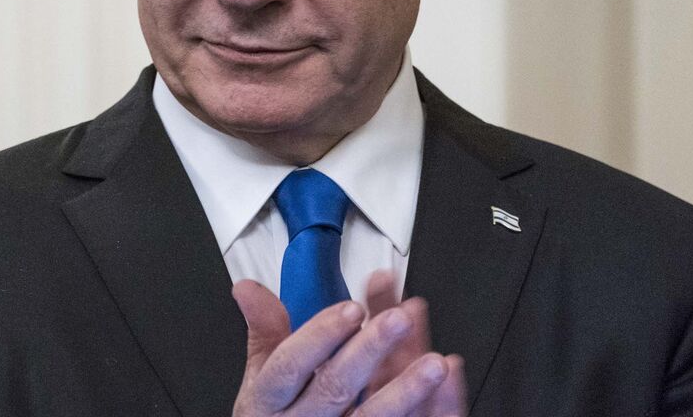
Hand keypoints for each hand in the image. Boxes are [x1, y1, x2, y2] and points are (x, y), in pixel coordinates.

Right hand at [231, 279, 460, 415]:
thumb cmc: (273, 416)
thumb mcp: (259, 377)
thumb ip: (264, 332)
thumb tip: (247, 288)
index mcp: (270, 399)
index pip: (290, 366)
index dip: (320, 336)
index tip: (351, 310)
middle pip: (334, 388)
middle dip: (369, 351)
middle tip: (398, 320)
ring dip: (405, 392)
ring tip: (434, 364)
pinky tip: (445, 398)